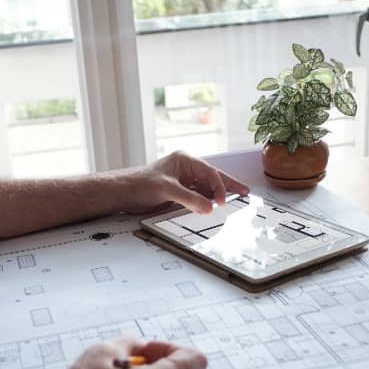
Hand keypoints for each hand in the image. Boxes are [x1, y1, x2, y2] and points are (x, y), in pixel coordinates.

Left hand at [123, 150, 249, 214]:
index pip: (209, 173)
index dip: (218, 187)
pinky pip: (198, 197)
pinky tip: (216, 207)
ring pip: (206, 188)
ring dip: (218, 195)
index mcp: (185, 160)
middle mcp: (186, 169)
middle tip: (245, 192)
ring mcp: (184, 181)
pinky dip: (207, 202)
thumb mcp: (166, 190)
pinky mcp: (180, 193)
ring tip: (236, 201)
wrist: (122, 193)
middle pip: (212, 178)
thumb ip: (189, 199)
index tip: (222, 202)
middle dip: (228, 186)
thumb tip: (209, 208)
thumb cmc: (139, 184)